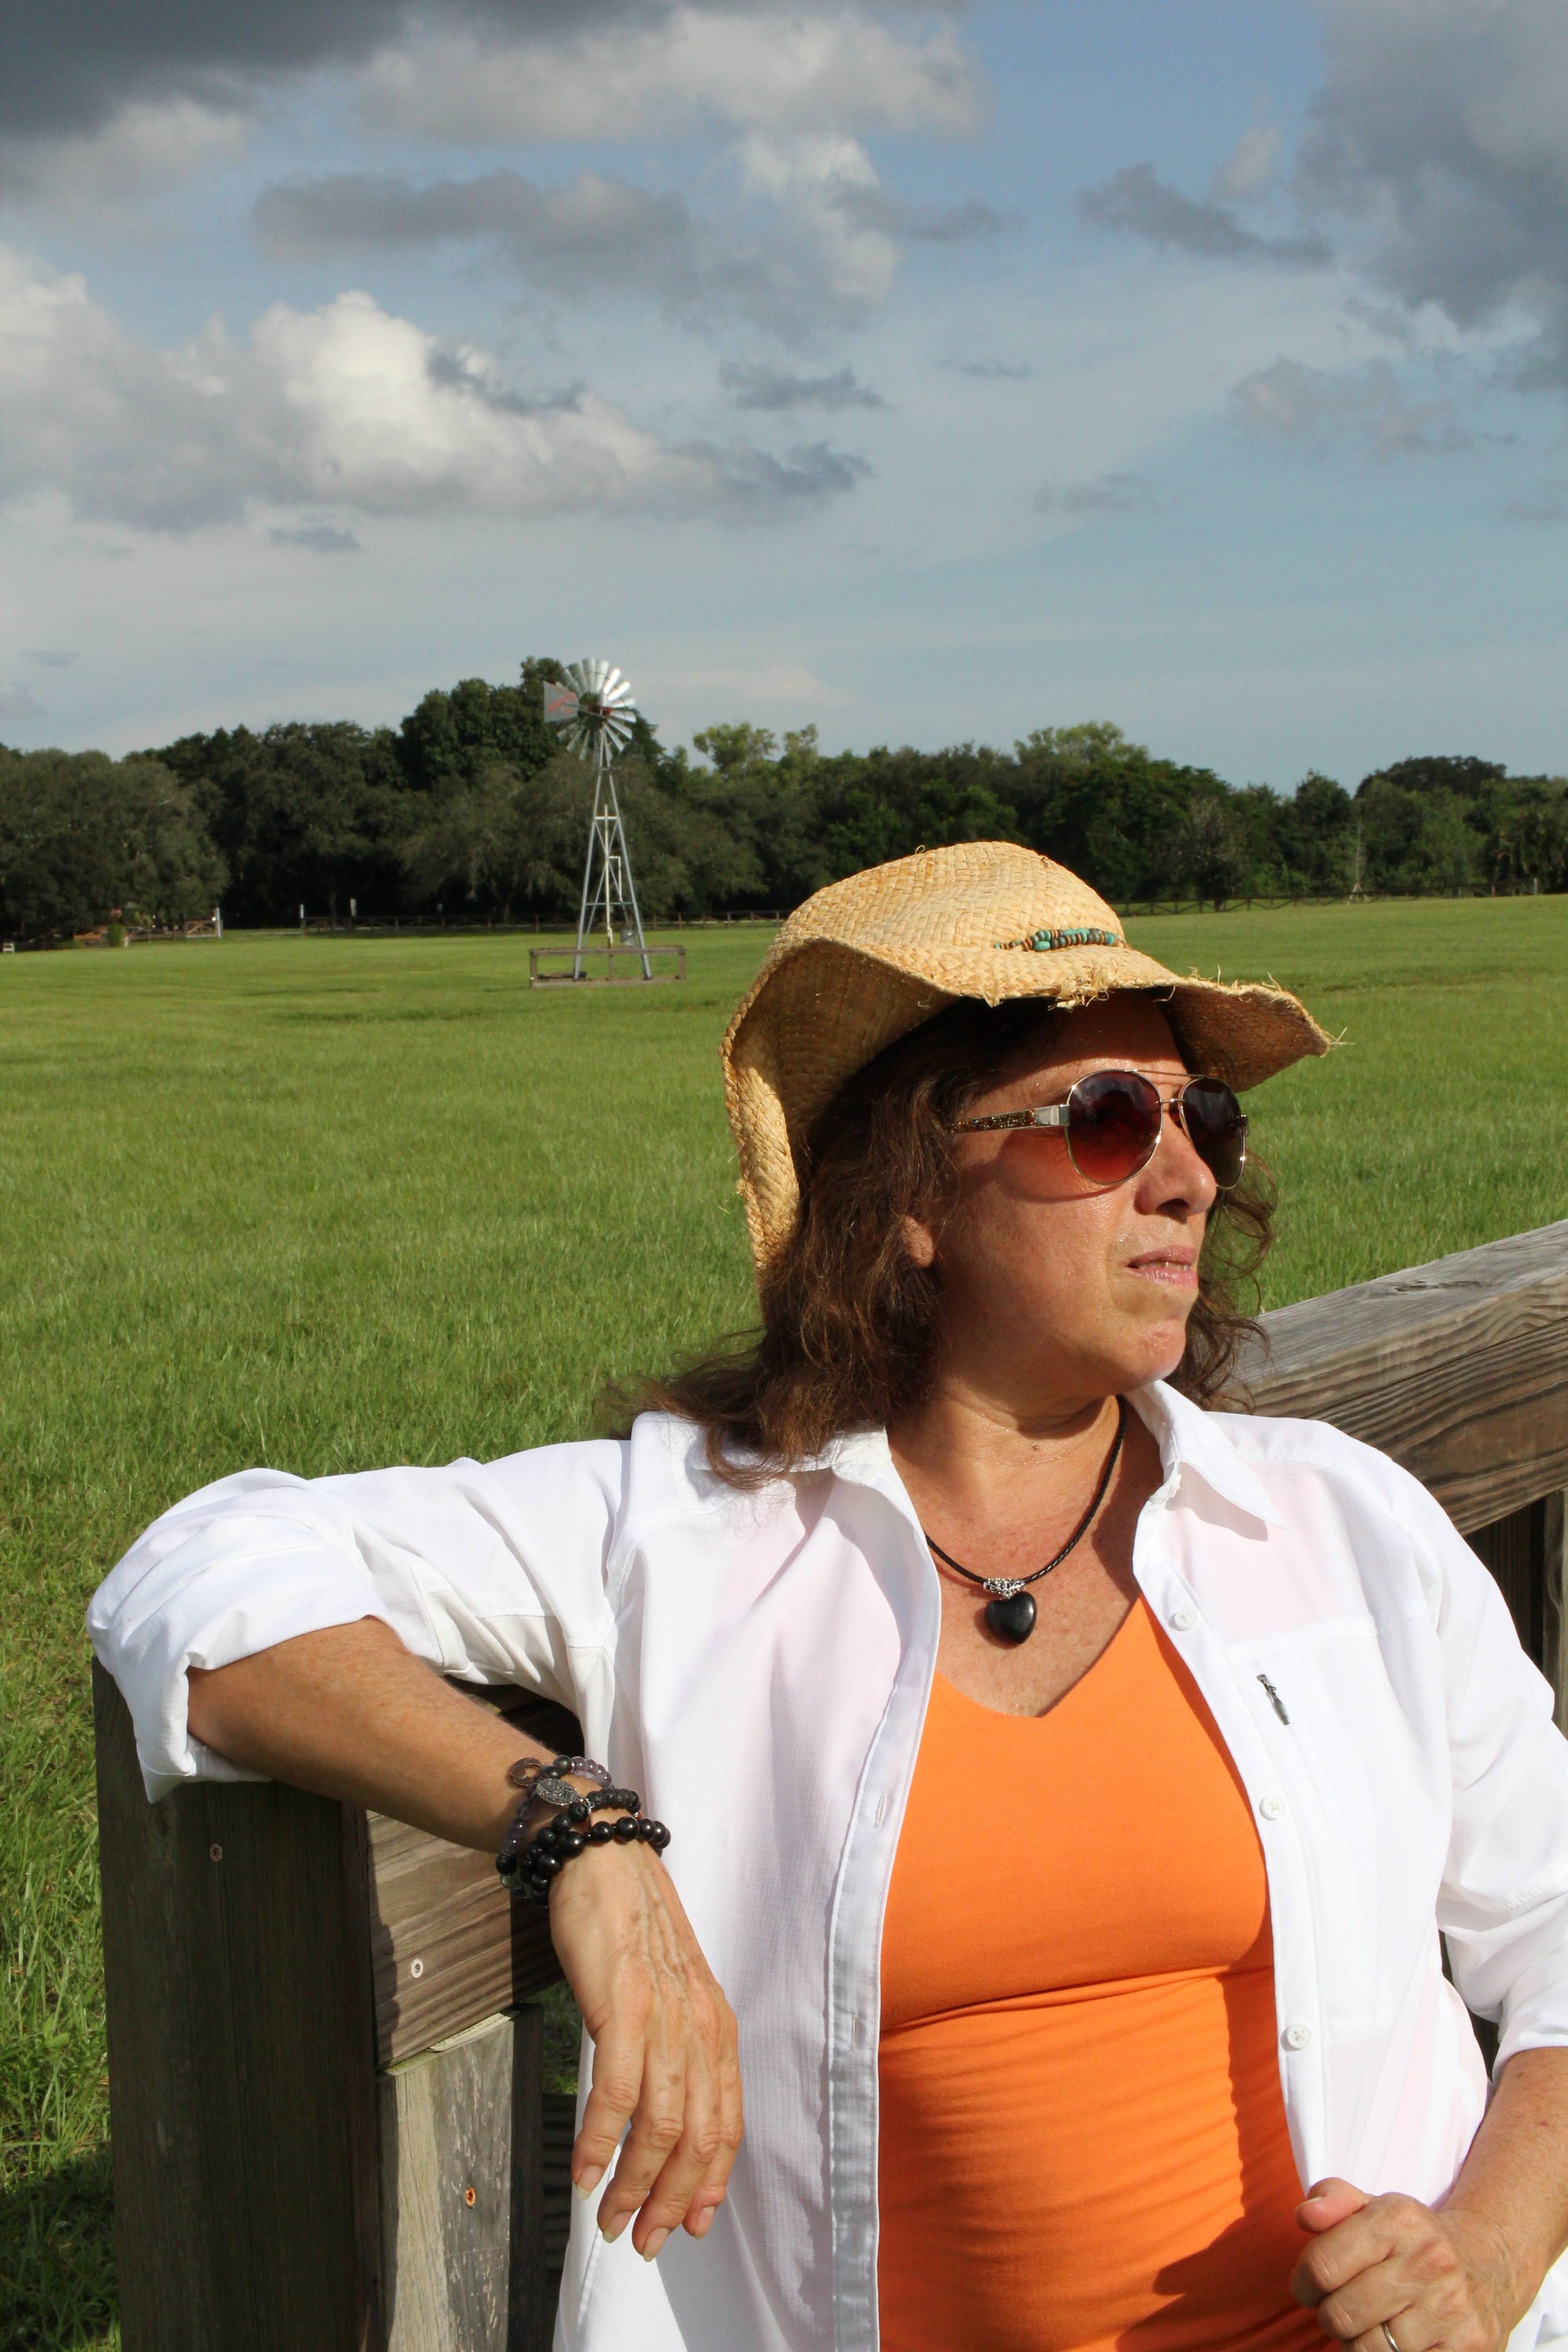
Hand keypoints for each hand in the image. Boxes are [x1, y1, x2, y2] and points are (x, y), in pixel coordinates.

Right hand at [548, 1836, 742, 2260]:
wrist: (606, 1862)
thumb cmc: (633, 1929)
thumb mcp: (672, 1994)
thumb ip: (677, 2049)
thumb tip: (664, 2119)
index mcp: (718, 2028)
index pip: (727, 2125)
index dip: (709, 2184)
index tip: (690, 2227)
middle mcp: (702, 2028)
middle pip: (698, 2138)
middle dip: (671, 2201)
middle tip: (642, 2240)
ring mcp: (665, 2017)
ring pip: (660, 2126)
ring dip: (633, 2185)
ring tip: (608, 2221)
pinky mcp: (624, 2006)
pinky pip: (616, 2093)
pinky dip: (601, 2143)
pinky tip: (582, 2173)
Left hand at [1292, 2177, 1521, 2351]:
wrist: (1489, 2265)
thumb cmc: (1414, 2240)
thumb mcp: (1375, 2207)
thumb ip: (1332, 2199)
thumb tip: (1305, 2216)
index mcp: (1398, 2219)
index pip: (1322, 2266)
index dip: (1304, 2284)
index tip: (1310, 2287)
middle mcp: (1428, 2260)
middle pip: (1341, 2315)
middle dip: (1330, 2317)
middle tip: (1341, 2309)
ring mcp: (1451, 2307)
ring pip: (1368, 2350)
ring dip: (1357, 2344)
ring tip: (1368, 2326)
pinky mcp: (1468, 2346)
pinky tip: (1395, 2343)